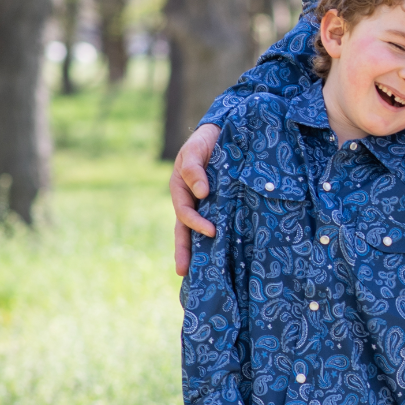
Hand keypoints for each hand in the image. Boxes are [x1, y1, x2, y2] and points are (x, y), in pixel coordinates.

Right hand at [171, 123, 221, 275]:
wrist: (224, 131)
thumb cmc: (206, 140)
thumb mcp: (196, 150)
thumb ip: (195, 169)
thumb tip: (201, 193)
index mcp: (180, 189)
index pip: (185, 213)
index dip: (196, 224)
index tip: (212, 231)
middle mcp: (190, 200)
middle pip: (184, 230)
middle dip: (184, 251)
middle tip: (183, 272)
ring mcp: (203, 204)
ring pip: (196, 230)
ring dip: (197, 250)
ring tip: (198, 272)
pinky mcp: (219, 203)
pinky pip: (215, 221)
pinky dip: (215, 238)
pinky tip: (221, 254)